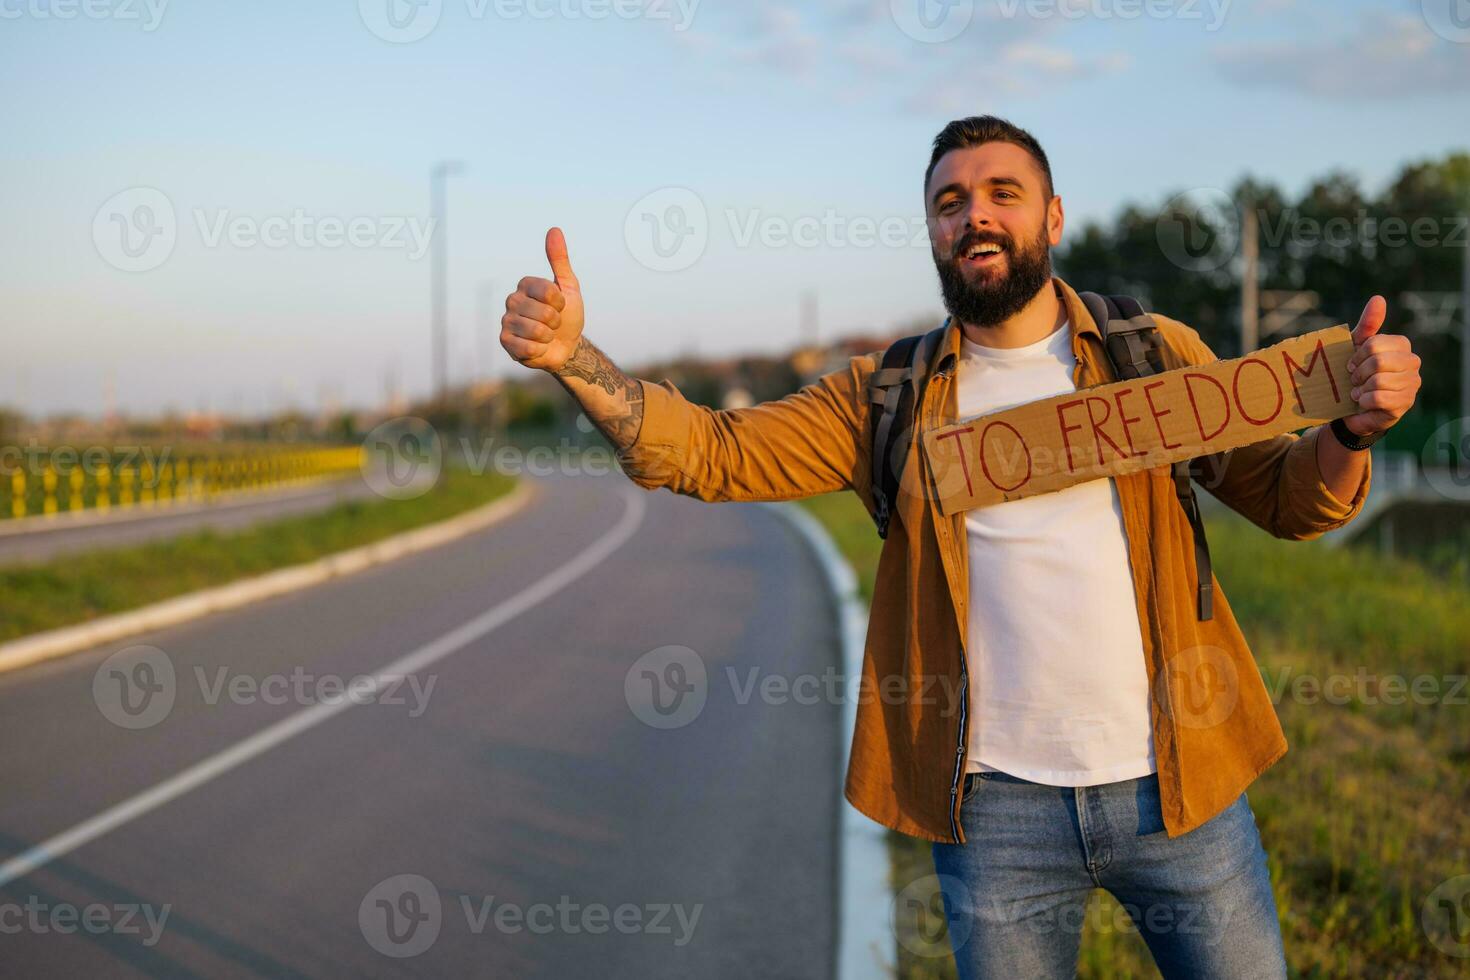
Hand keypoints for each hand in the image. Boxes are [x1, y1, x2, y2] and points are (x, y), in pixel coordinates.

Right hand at [500, 227, 585, 371]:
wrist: (566, 346)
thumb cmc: (567, 316)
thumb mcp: (569, 287)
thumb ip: (560, 260)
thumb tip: (554, 229)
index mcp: (526, 285)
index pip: (547, 290)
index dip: (560, 302)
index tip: (560, 305)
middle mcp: (512, 300)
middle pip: (543, 313)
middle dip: (556, 321)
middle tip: (554, 323)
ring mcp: (507, 321)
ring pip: (536, 331)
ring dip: (548, 337)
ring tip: (546, 335)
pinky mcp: (505, 342)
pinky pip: (528, 348)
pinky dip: (539, 350)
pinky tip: (538, 347)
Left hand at [1343, 295, 1420, 436]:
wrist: (1352, 406)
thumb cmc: (1357, 373)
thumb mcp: (1357, 347)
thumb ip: (1368, 325)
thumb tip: (1379, 298)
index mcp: (1402, 346)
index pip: (1375, 343)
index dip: (1357, 355)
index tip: (1350, 364)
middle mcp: (1413, 363)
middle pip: (1378, 362)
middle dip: (1358, 373)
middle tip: (1354, 379)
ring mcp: (1412, 385)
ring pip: (1379, 381)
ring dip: (1360, 388)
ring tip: (1359, 391)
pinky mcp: (1404, 404)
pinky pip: (1379, 399)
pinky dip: (1364, 401)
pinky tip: (1363, 402)